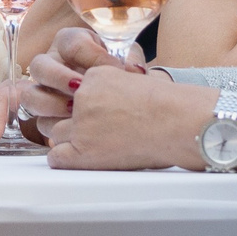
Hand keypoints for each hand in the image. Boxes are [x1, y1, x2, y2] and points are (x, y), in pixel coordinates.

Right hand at [19, 27, 145, 131]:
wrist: (119, 96)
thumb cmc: (120, 72)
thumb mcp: (127, 60)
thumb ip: (130, 61)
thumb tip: (133, 70)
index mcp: (69, 42)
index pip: (73, 43)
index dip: (92, 55)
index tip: (114, 67)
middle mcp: (51, 62)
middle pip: (39, 65)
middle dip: (58, 78)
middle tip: (79, 89)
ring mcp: (43, 90)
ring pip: (30, 94)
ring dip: (50, 104)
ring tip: (73, 111)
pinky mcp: (46, 115)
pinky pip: (38, 120)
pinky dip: (52, 126)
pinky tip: (71, 130)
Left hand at [47, 69, 229, 171]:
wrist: (180, 123)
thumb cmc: (171, 107)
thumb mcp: (136, 82)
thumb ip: (110, 88)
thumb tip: (94, 97)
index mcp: (95, 75)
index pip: (69, 89)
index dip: (80, 105)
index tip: (95, 113)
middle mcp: (83, 95)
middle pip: (57, 110)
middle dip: (71, 121)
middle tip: (94, 131)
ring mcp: (81, 122)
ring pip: (56, 132)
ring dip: (71, 141)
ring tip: (99, 145)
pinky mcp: (83, 148)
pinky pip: (57, 157)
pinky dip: (67, 160)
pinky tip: (86, 159)